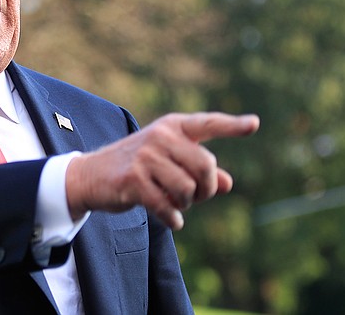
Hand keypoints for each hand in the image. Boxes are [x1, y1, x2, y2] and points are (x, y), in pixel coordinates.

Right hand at [65, 112, 258, 229]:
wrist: (90, 175)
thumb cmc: (135, 167)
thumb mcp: (167, 162)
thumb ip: (197, 170)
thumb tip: (227, 183)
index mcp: (171, 127)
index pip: (207, 124)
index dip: (232, 126)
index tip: (254, 124)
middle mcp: (160, 136)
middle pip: (205, 165)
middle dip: (206, 188)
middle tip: (197, 197)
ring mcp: (145, 156)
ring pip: (187, 188)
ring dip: (187, 204)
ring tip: (176, 204)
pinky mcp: (133, 179)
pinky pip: (167, 205)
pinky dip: (174, 218)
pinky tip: (173, 220)